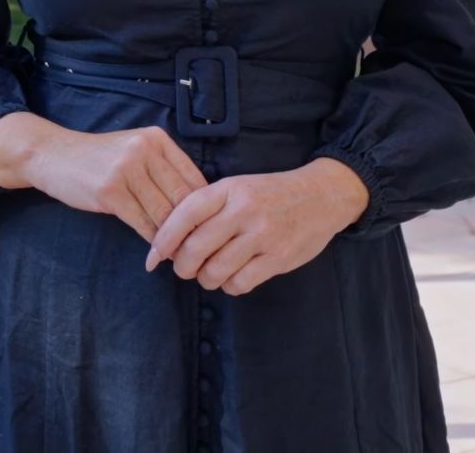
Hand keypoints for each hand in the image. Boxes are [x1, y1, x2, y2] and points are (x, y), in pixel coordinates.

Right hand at [0, 112, 209, 240]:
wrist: (53, 155)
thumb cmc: (98, 158)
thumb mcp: (134, 150)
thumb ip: (163, 169)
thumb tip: (198, 205)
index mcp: (157, 139)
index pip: (193, 177)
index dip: (205, 207)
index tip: (209, 230)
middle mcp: (145, 150)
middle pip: (182, 197)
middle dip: (193, 227)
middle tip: (200, 250)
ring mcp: (127, 170)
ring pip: (164, 213)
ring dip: (174, 238)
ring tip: (182, 255)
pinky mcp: (110, 191)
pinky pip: (142, 222)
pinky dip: (153, 241)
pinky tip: (157, 253)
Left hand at [143, 158, 370, 294]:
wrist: (322, 195)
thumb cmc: (271, 194)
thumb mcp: (238, 188)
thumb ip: (209, 208)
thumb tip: (171, 240)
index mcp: (229, 190)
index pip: (185, 214)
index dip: (163, 239)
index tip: (152, 257)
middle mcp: (244, 211)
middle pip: (196, 248)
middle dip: (182, 266)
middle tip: (184, 269)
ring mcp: (262, 235)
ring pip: (215, 271)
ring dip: (206, 279)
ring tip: (211, 273)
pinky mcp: (278, 258)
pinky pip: (240, 283)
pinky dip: (230, 286)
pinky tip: (234, 278)